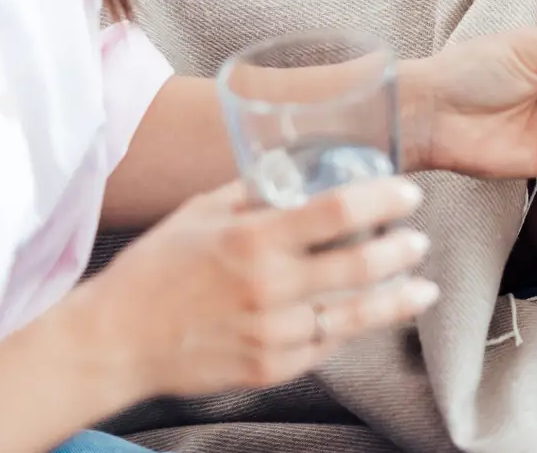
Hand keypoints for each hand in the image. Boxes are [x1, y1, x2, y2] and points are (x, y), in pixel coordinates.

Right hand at [77, 177, 435, 397]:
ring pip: (356, 315)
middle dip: (401, 249)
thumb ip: (253, 192)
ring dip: (397, 298)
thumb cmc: (155, 270)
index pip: (338, 211)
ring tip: (420, 286)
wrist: (115, 342)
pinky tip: (372, 315)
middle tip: (417, 239)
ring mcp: (273, 333)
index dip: (383, 199)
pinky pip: (327, 345)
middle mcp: (269, 287)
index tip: (407, 193)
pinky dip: (353, 328)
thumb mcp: (200, 213)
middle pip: (361, 265)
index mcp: (252, 239)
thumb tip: (298, 169)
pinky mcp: (271, 368)